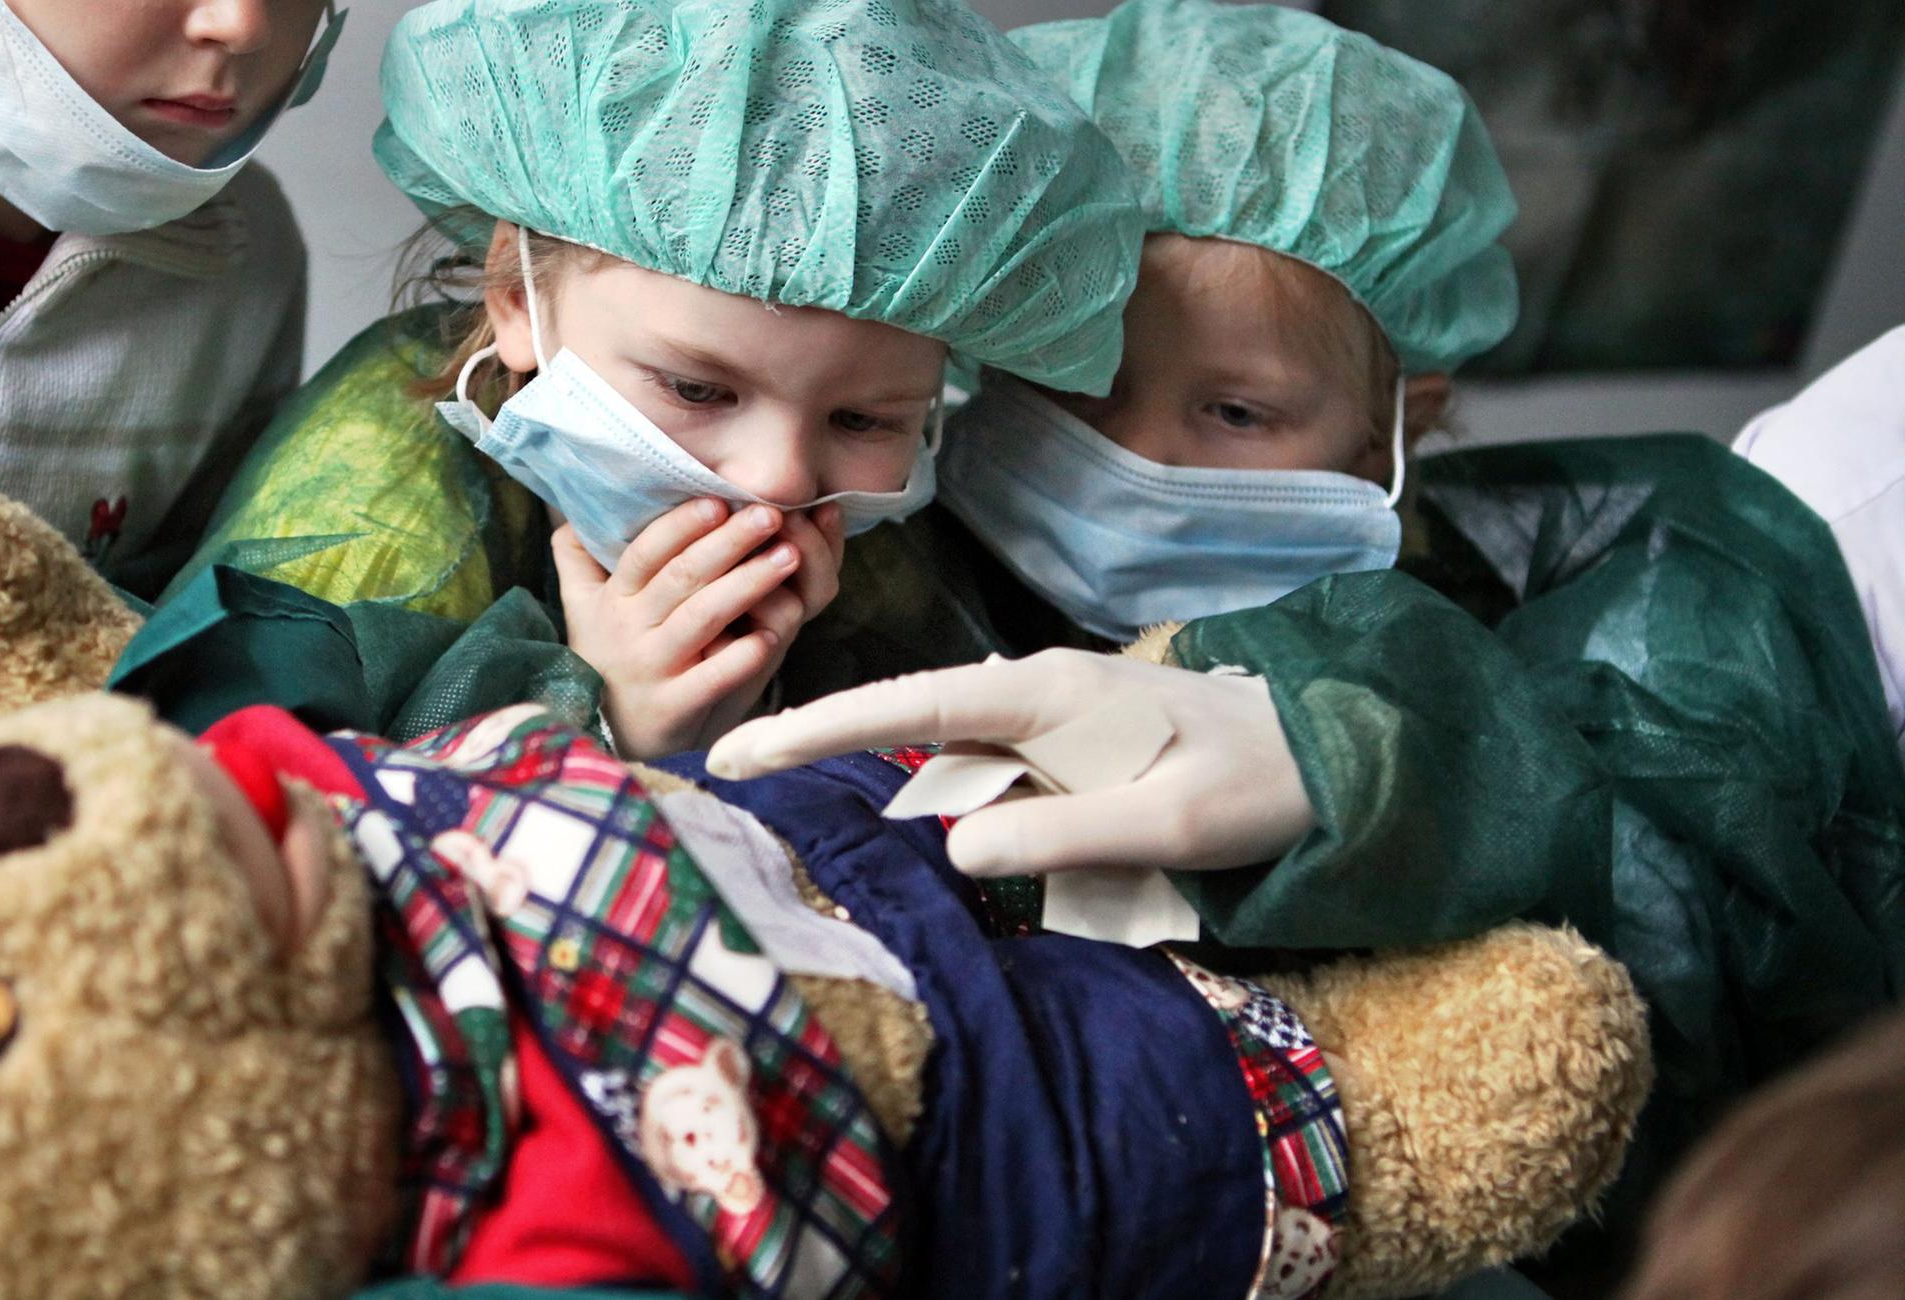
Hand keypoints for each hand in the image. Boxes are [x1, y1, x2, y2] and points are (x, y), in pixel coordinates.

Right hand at [556, 499, 844, 759]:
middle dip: (728, 543)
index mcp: (615, 598)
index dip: (680, 525)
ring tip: (788, 557)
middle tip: (769, 515)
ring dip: (747, 585)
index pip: (646, 552)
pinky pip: (710, 679)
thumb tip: (570, 511)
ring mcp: (653, 669)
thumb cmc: (605, 656)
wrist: (601, 733)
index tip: (718, 500)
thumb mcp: (581, 606)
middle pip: (682, 578)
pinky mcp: (674, 709)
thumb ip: (576, 558)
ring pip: (702, 618)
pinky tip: (772, 636)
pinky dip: (740, 658)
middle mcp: (631, 630)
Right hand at [705, 649, 1312, 874]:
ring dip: (862, 773)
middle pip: (897, 719)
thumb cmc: (1258, 783)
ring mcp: (1040, 723)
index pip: (906, 703)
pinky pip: (970, 773)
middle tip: (721, 772)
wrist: (1331, 755)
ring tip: (776, 792)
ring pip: (929, 750)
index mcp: (1047, 695)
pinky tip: (885, 820)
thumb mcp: (1171, 821)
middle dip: (810, 743)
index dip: (817, 725)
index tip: (739, 748)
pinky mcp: (1054, 753)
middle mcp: (1030, 695)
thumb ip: (1064, 833)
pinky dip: (922, 795)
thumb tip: (955, 844)